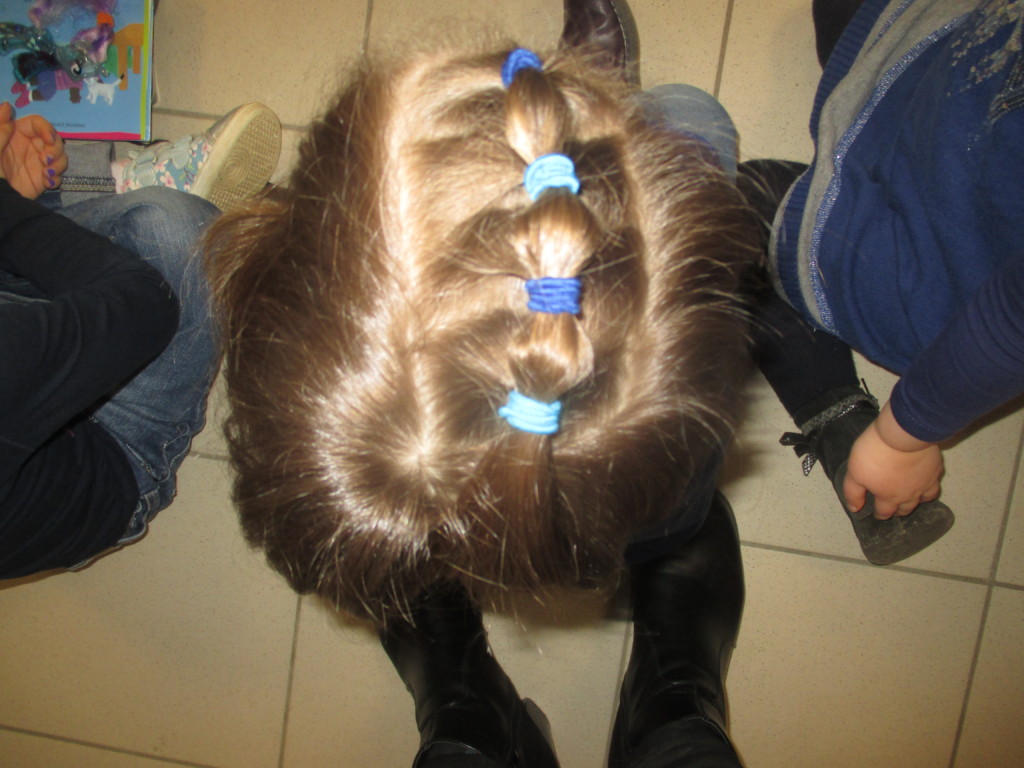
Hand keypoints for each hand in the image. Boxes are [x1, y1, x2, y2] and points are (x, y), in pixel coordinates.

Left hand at [0, 102, 67, 198]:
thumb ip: (0, 128)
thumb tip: (7, 105)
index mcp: (17, 134)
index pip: (38, 123)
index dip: (47, 129)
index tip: (49, 139)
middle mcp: (31, 146)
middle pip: (55, 139)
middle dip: (55, 150)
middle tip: (45, 161)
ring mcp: (38, 162)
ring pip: (61, 157)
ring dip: (58, 165)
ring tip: (47, 174)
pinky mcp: (44, 179)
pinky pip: (58, 175)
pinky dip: (56, 179)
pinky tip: (46, 184)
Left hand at [842, 400, 943, 518]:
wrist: (902, 435)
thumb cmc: (875, 453)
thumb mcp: (855, 473)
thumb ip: (854, 493)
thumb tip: (854, 509)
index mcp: (889, 497)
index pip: (885, 512)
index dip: (880, 514)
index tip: (879, 514)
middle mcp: (909, 495)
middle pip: (906, 509)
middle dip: (898, 510)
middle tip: (894, 508)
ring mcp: (925, 483)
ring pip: (924, 499)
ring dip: (917, 501)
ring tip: (913, 498)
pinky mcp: (936, 469)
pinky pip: (935, 482)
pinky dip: (929, 485)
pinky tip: (926, 480)